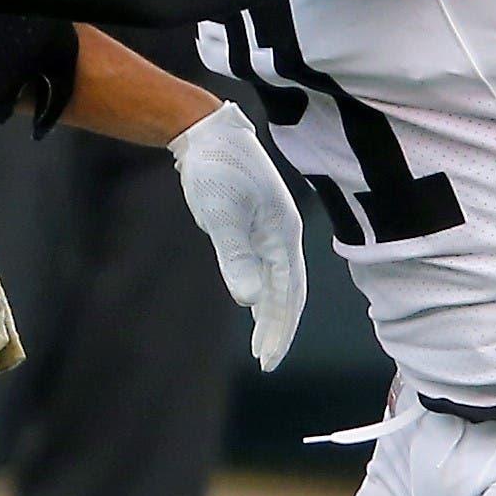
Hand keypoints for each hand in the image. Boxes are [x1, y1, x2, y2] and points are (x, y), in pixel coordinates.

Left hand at [171, 103, 305, 369]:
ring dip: (269, 314)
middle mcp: (282, 235)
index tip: (269, 359)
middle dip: (278, 328)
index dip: (281, 328)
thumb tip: (249, 300)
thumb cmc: (215, 170)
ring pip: (276, 282)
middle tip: (266, 362)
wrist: (207, 134)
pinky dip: (260, 291)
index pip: (289, 293)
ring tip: (260, 346)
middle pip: (288, 292)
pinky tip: (253, 305)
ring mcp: (270, 230)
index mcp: (283, 234)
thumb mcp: (221, 215)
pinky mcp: (254, 225)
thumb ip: (235, 257)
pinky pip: (264, 268)